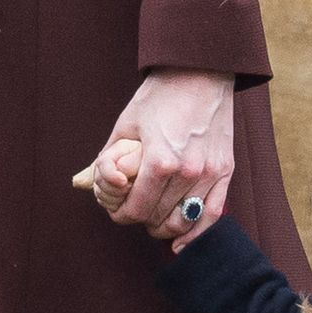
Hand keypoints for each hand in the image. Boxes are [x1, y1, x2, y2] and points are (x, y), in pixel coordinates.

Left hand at [73, 68, 233, 243]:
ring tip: (156, 221)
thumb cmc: (161, 94)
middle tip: (136, 211)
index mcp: (159, 161)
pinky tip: (181, 242)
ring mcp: (208, 174)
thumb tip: (87, 183)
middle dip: (142, 220)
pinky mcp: (224, 172)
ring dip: (165, 228)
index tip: (119, 212)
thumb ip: (108, 158)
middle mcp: (187, 172)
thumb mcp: (126, 124)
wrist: (200, 70)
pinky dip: (196, 233)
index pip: (137, 209)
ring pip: (183, 222)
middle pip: (158, 219)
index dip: (122, 215)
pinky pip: (211, 216)